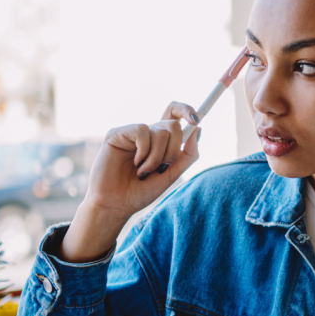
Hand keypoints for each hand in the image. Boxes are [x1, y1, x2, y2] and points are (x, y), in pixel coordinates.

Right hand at [60, 102, 200, 261]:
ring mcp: (131, 133)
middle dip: (173, 151)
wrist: (117, 205)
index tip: (195, 119)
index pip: (174, 115)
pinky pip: (142, 130)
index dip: (186, 110)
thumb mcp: (171, 174)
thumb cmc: (141, 191)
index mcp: (159, 142)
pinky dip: (144, 151)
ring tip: (144, 171)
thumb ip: (187, 154)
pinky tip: (135, 164)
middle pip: (173, 125)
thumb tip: (197, 128)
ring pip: (161, 132)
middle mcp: (146, 134)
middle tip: (161, 168)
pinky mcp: (117, 134)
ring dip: (157, 157)